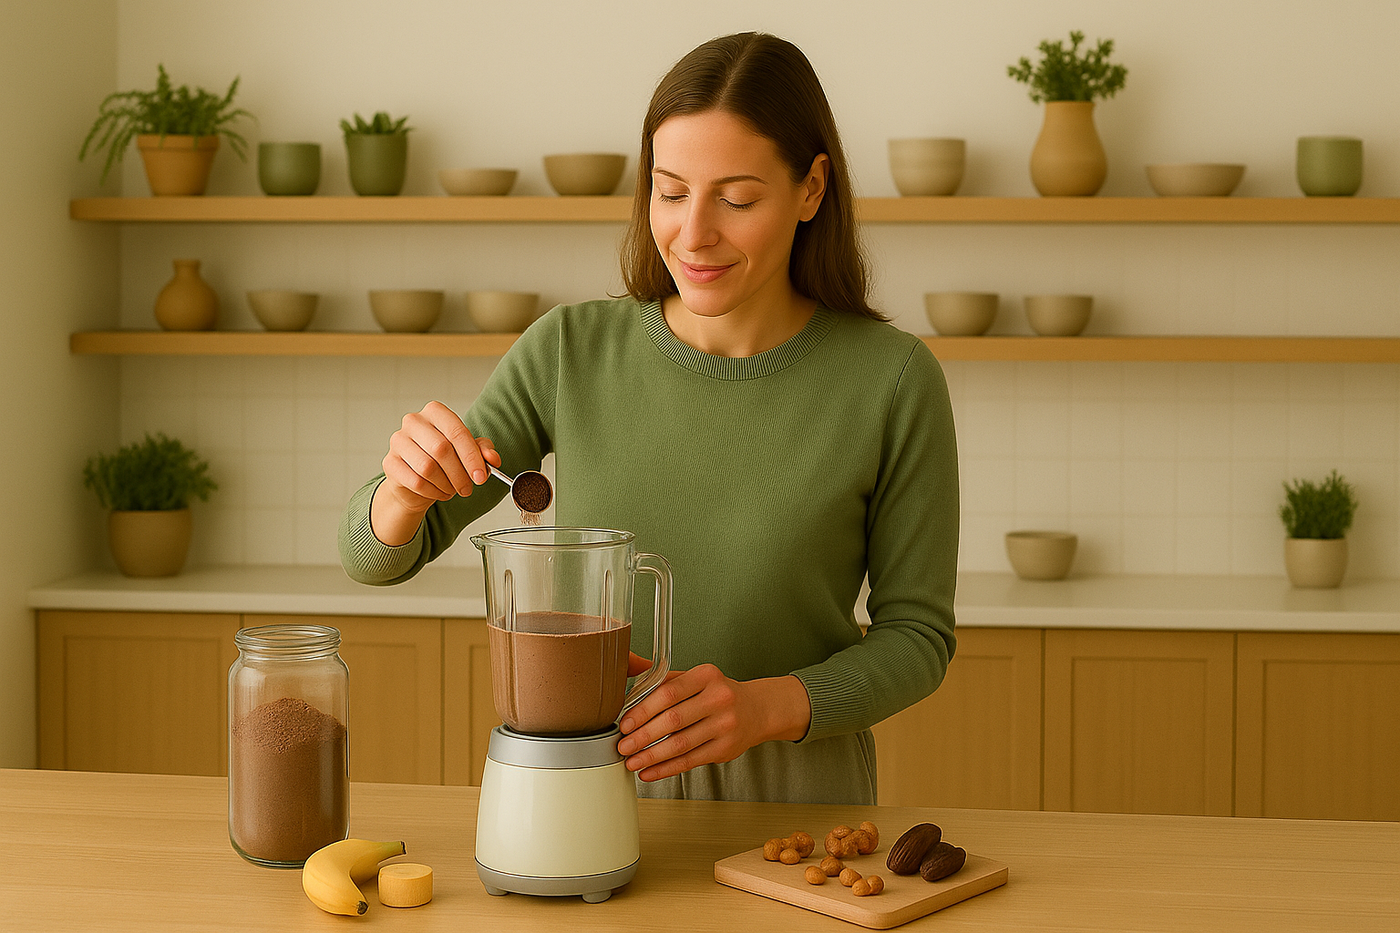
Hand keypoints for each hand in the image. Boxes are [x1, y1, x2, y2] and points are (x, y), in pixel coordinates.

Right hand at [371, 401, 500, 544]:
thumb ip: (483, 451)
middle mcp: (413, 421)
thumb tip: (492, 458)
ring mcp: (398, 441)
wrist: (415, 480)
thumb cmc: (443, 460)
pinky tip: (437, 491)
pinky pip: (415, 482)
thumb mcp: (468, 451)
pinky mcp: (389, 462)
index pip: (457, 432)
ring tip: (451, 489)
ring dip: (445, 484)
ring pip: (427, 468)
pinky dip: (432, 492)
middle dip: (460, 474)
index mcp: (436, 412)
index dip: (472, 457)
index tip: (481, 477)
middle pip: (441, 450)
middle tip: (468, 488)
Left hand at [616, 658, 810, 781]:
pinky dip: (666, 769)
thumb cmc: (718, 693)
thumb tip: (627, 677)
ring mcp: (725, 725)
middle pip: (674, 720)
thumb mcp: (695, 677)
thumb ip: (663, 679)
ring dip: (652, 756)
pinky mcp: (726, 749)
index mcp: (706, 676)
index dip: (643, 710)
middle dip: (644, 736)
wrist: (756, 710)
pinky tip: (650, 772)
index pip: (669, 693)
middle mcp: (719, 698)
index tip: (626, 722)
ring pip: (681, 744)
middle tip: (623, 745)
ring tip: (632, 762)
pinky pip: (690, 761)